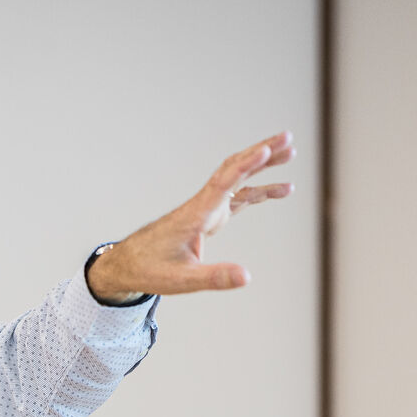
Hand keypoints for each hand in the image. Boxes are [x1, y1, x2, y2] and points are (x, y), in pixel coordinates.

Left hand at [86, 131, 295, 297]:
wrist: (127, 265)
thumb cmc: (150, 270)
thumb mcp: (182, 280)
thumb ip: (214, 277)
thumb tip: (246, 276)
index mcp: (195, 216)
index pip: (223, 184)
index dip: (245, 166)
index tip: (266, 149)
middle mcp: (202, 206)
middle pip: (233, 170)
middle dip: (260, 152)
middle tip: (288, 137)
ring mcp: (206, 209)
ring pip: (237, 179)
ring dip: (262, 165)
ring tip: (290, 151)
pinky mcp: (208, 217)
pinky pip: (237, 197)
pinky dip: (259, 190)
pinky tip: (280, 188)